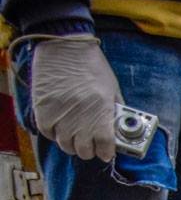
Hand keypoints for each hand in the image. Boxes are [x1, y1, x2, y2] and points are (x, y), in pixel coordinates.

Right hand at [31, 35, 122, 161]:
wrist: (64, 46)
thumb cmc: (92, 66)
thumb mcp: (113, 90)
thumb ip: (116, 113)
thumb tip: (119, 131)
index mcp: (101, 112)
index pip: (105, 147)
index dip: (107, 152)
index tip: (107, 151)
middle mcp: (80, 118)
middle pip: (84, 151)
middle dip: (90, 150)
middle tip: (92, 144)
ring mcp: (59, 115)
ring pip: (66, 145)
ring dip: (73, 144)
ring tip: (76, 135)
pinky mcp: (42, 110)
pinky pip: (48, 133)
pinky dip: (55, 133)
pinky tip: (61, 126)